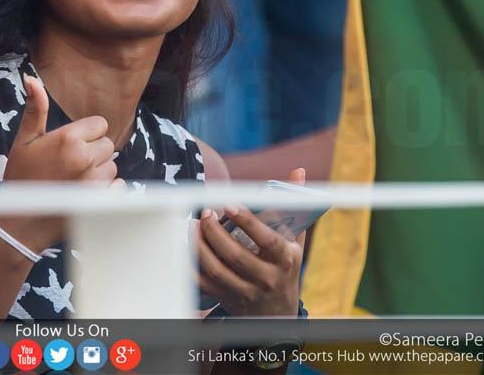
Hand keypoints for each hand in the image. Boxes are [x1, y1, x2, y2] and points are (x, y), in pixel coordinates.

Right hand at [0, 74, 121, 250]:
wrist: (19, 223)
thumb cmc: (21, 178)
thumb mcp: (24, 141)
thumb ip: (35, 108)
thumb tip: (31, 77)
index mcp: (68, 138)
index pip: (99, 125)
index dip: (85, 135)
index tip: (68, 148)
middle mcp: (85, 158)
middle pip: (107, 145)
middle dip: (92, 154)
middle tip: (68, 167)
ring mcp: (95, 182)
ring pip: (112, 167)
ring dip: (98, 173)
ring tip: (73, 182)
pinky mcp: (102, 202)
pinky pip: (118, 187)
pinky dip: (106, 191)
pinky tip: (84, 195)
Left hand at [196, 168, 306, 315]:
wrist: (278, 312)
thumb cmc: (286, 266)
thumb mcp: (295, 240)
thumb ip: (294, 205)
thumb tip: (298, 171)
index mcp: (284, 259)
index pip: (267, 240)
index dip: (248, 222)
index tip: (230, 204)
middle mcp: (266, 278)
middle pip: (235, 255)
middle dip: (215, 232)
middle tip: (205, 213)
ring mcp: (245, 291)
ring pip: (217, 270)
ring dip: (199, 246)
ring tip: (192, 226)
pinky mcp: (227, 299)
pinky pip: (204, 284)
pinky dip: (191, 265)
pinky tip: (185, 246)